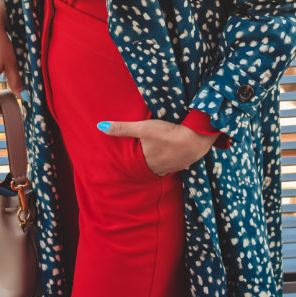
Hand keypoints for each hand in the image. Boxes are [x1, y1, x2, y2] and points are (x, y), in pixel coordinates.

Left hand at [98, 118, 214, 175]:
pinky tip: (170, 154)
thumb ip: (122, 128)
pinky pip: (171, 165)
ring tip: (152, 155)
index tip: (124, 158)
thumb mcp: (143, 128)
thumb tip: (100, 126)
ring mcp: (171, 168)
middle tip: (138, 155)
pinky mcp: (182, 164)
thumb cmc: (167, 133)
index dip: (128, 161)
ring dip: (155, 162)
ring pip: (159, 167)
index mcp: (146, 163)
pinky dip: (168, 160)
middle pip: (146, 166)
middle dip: (142, 162)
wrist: (195, 139)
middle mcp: (157, 169)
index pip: (133, 164)